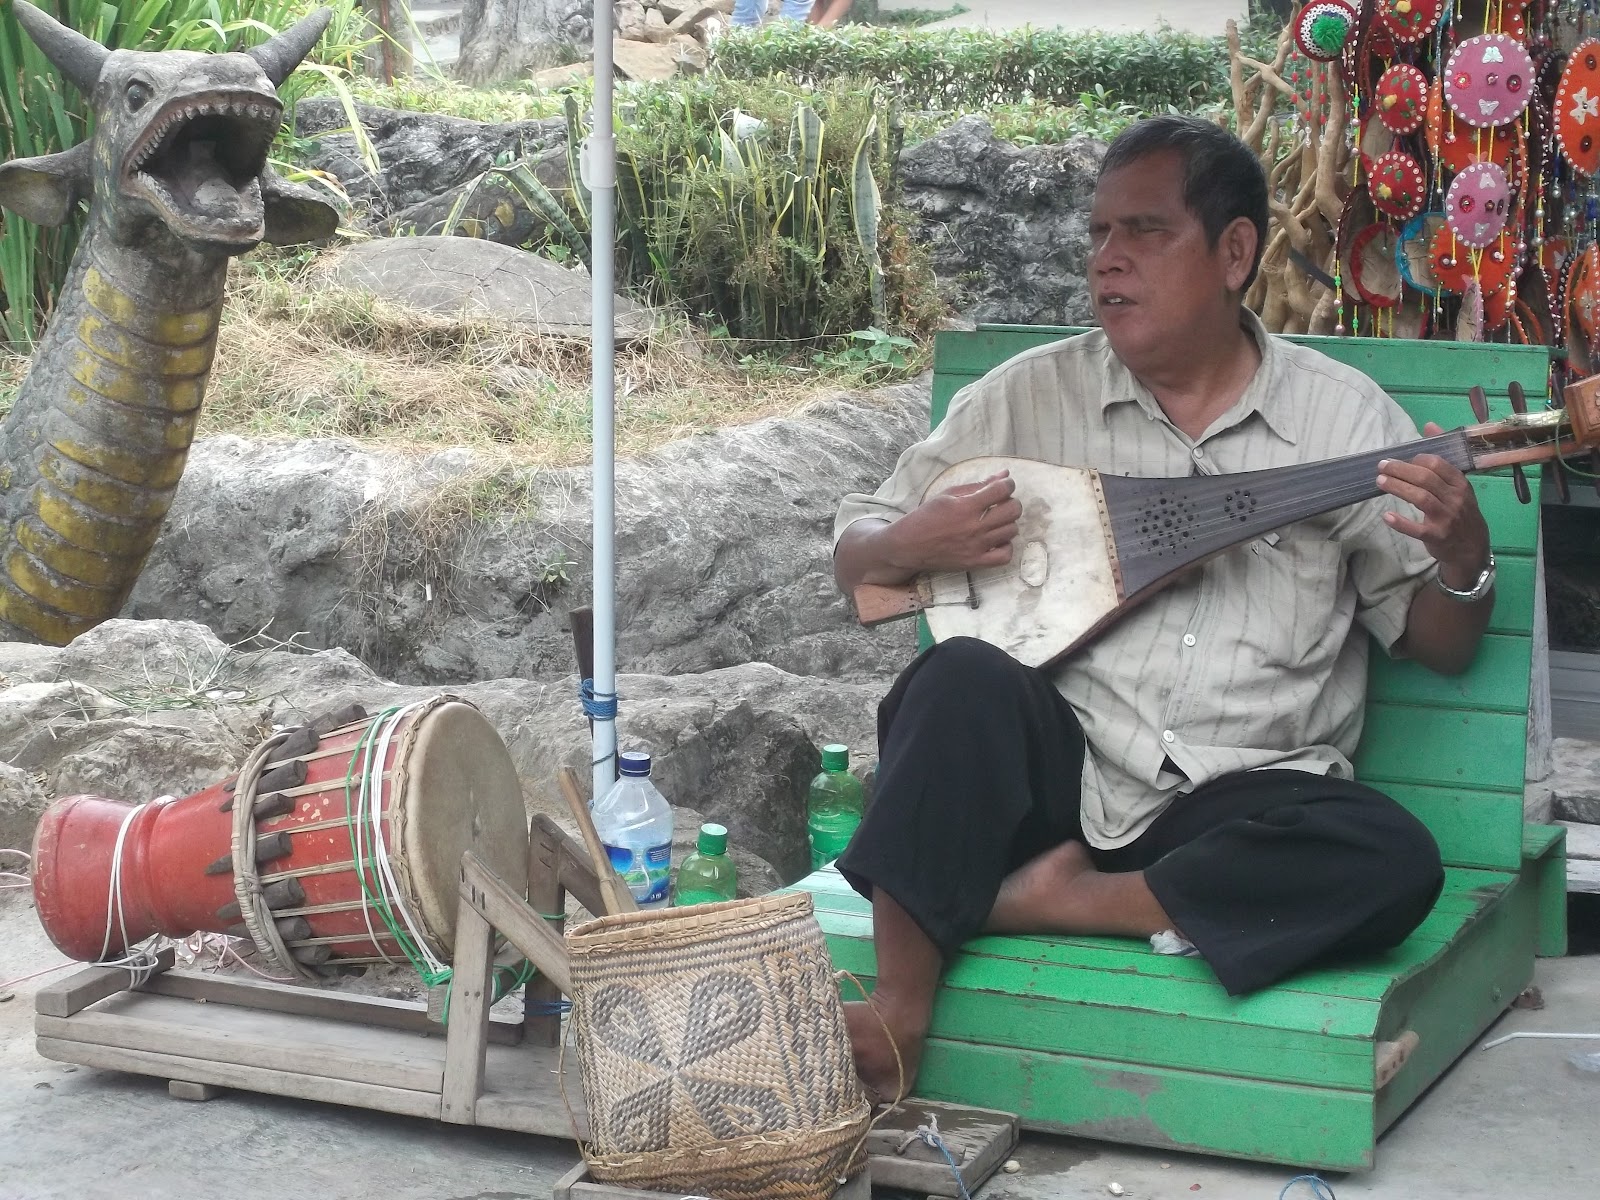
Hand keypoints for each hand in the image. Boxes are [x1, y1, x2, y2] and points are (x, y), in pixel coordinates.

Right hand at [885, 471, 1021, 573]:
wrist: (908, 547)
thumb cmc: (926, 517)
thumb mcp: (947, 495)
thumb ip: (977, 485)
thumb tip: (1004, 474)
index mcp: (966, 506)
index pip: (1002, 490)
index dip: (1008, 484)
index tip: (1003, 486)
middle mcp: (974, 527)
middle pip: (1013, 510)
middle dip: (1011, 502)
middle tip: (1001, 503)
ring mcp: (976, 547)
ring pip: (1011, 531)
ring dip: (1008, 523)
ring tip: (996, 522)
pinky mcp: (975, 563)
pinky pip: (1005, 556)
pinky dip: (1006, 546)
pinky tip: (997, 540)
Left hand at [1376, 422, 1490, 587]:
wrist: (1471, 548)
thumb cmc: (1460, 511)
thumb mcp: (1457, 484)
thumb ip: (1442, 456)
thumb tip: (1429, 425)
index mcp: (1460, 483)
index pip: (1438, 464)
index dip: (1417, 459)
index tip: (1399, 458)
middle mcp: (1455, 498)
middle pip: (1427, 479)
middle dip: (1402, 470)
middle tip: (1381, 466)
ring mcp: (1447, 518)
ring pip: (1422, 499)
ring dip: (1399, 488)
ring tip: (1379, 482)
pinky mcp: (1437, 536)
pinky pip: (1418, 529)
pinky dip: (1402, 522)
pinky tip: (1387, 516)